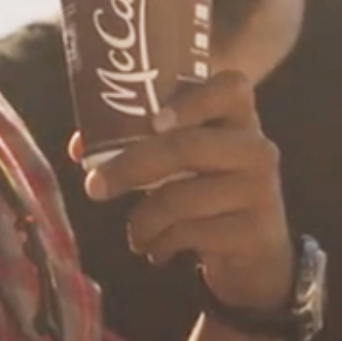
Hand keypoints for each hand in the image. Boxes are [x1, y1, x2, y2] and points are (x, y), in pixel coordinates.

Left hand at [77, 71, 294, 315]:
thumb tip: (81, 147)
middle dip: (130, 166)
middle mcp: (257, 147)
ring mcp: (260, 191)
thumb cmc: (210, 193)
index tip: (152, 121)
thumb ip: (145, 145)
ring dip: (142, 219)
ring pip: (180, 198)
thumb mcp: (191, 163)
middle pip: (186, 146)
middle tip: (94, 186)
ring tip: (135, 233)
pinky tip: (159, 250)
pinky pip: (190, 234)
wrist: (257, 253)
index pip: (229, 87)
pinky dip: (161, 244)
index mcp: (240, 117)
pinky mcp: (254, 232)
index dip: (190, 100)